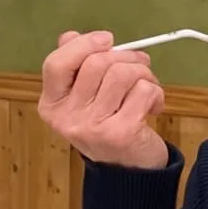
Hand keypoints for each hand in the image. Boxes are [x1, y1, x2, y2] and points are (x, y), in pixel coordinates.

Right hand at [38, 30, 168, 169]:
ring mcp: (92, 127)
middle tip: (140, 65)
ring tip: (148, 86)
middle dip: (127, 57)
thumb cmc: (108, 125)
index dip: (83, 44)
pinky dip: (155, 92)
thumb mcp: (84, 98)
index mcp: (52, 104)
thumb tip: (70, 36)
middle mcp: (66, 118)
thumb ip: (75, 66)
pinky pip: (143, 90)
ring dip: (144, 73)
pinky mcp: (120, 133)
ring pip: (122, 73)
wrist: (128, 172)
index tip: (108, 40)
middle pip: (96, 62)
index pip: (56, 64)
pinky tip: (153, 106)